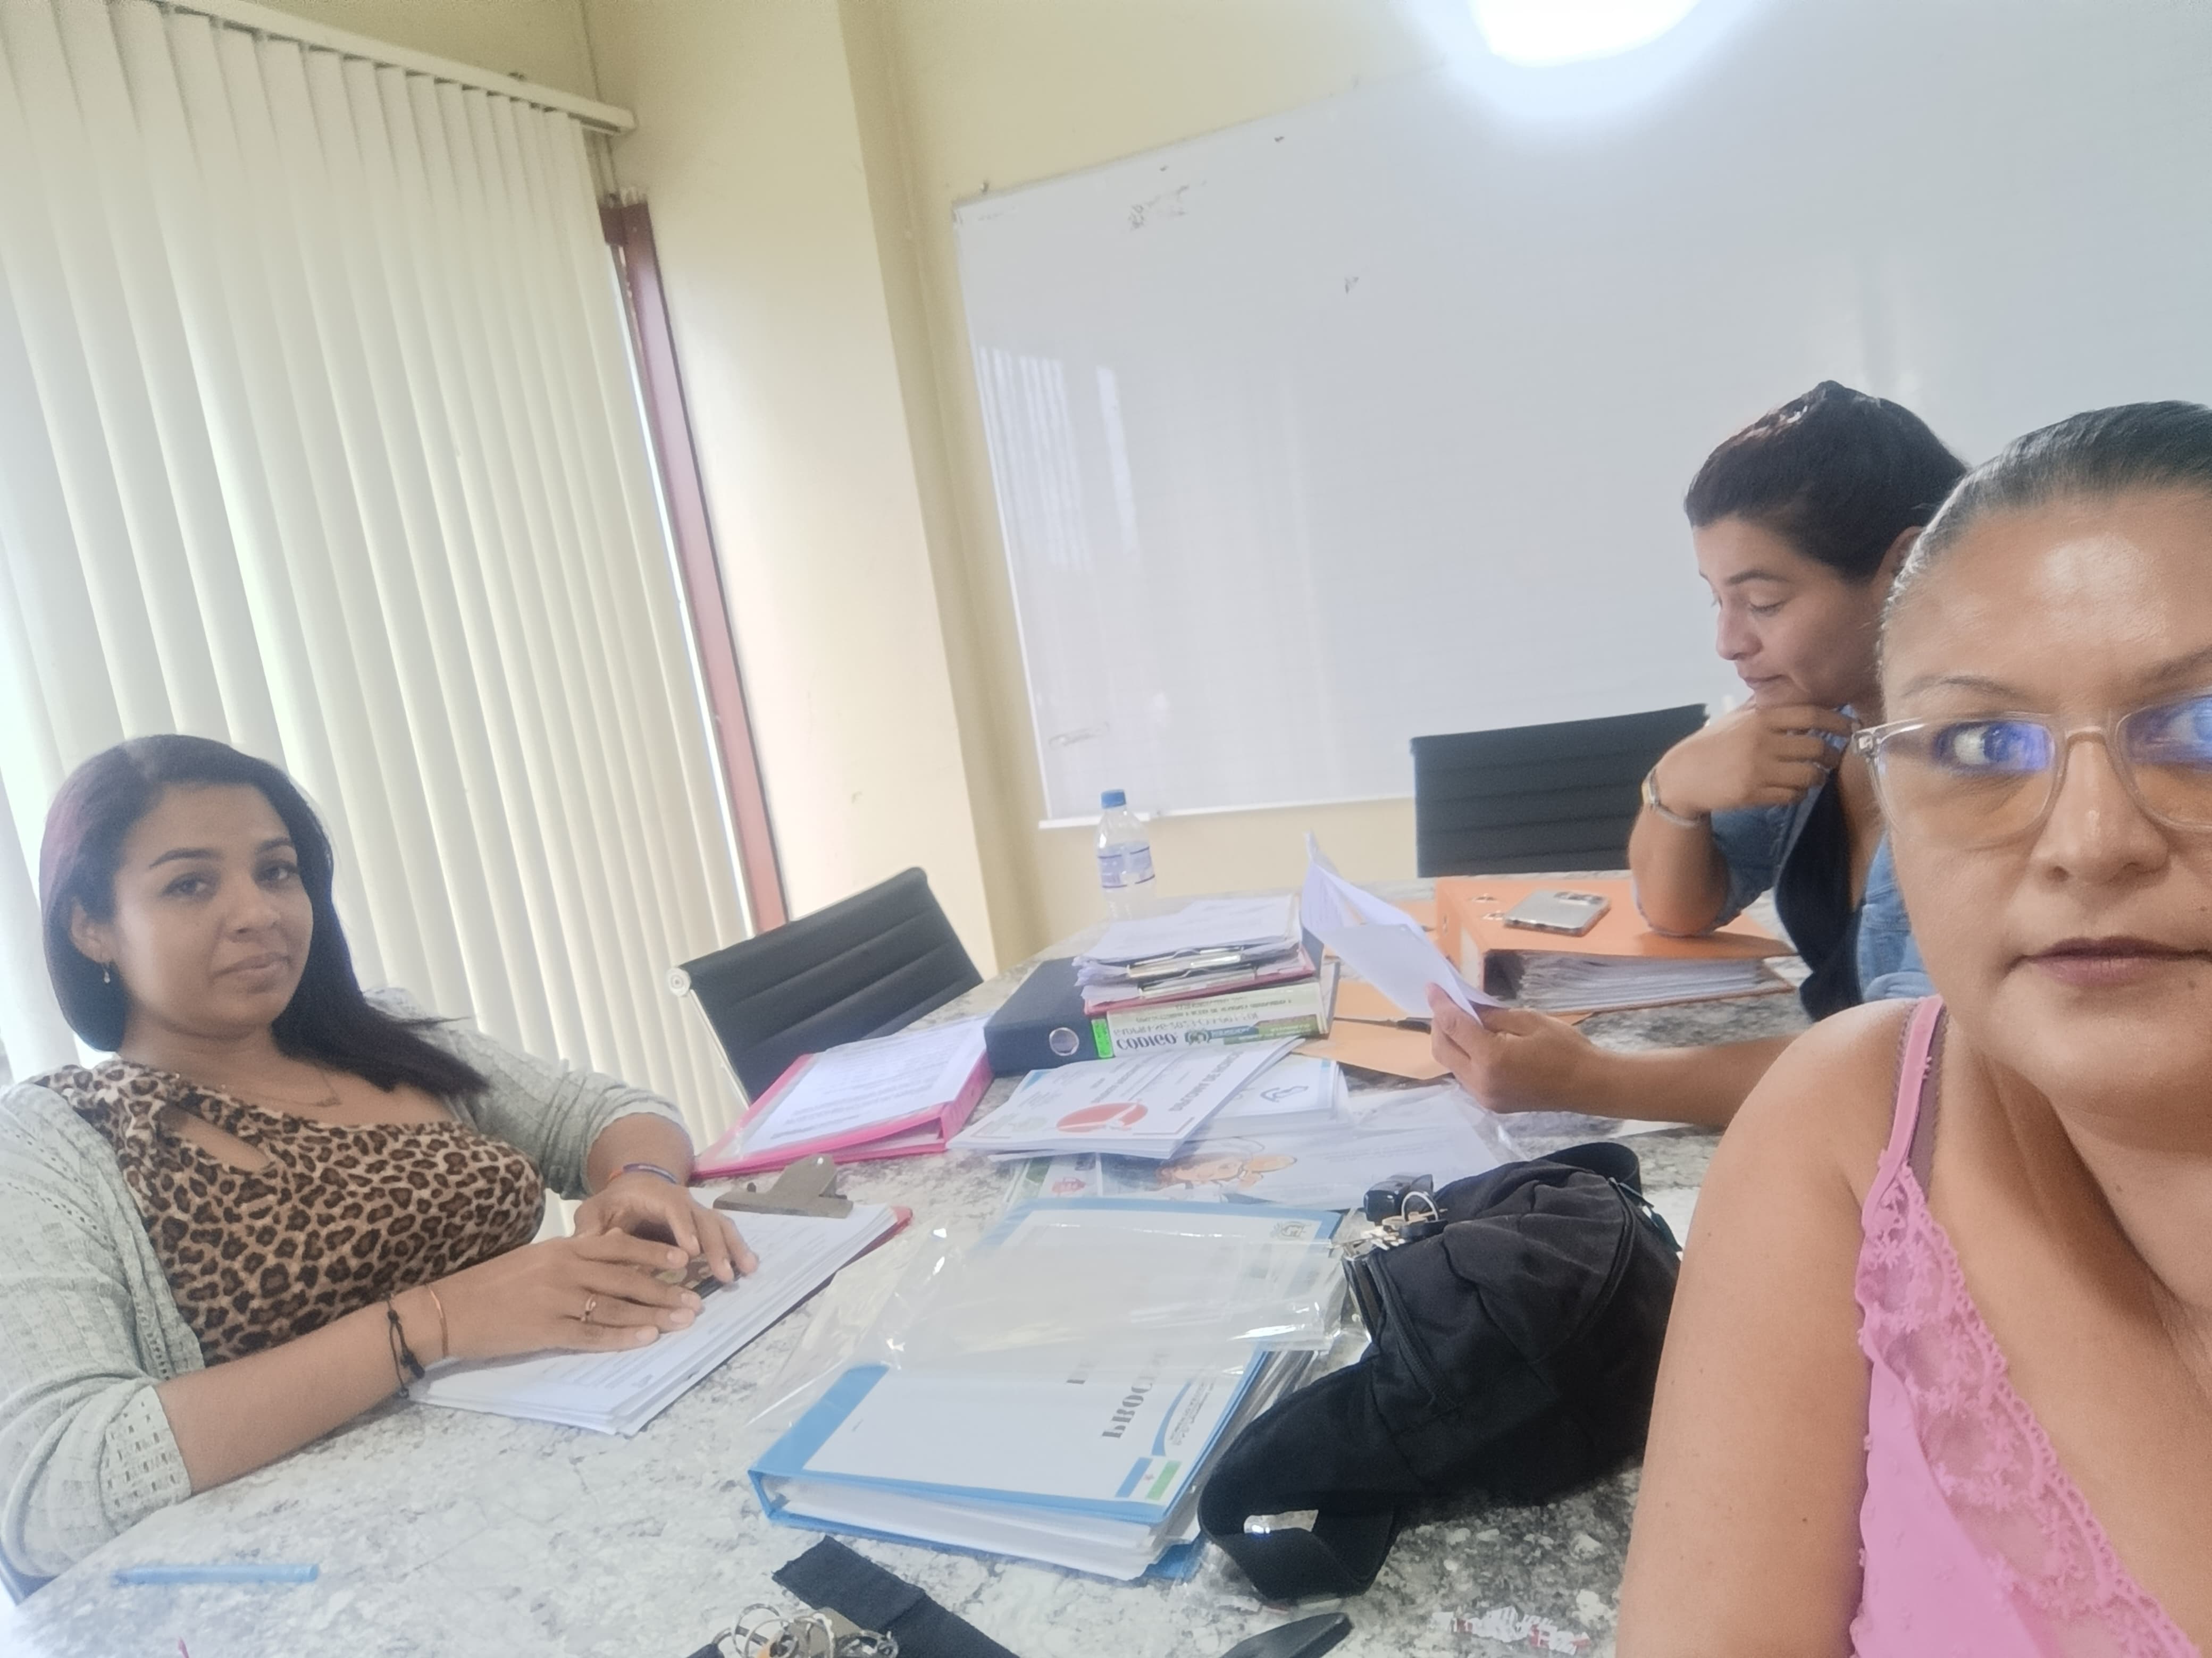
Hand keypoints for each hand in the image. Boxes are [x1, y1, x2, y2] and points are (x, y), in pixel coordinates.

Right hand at [429, 1231, 709, 1359]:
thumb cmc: (491, 1284)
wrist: (448, 1308)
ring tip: (683, 1320)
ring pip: (616, 1306)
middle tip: (696, 1299)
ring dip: (654, 1314)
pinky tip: (646, 1339)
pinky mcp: (545, 1330)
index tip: (684, 1259)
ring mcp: (556, 1300)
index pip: (619, 1246)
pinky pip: (591, 1334)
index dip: (654, 1253)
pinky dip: (621, 1336)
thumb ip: (570, 1259)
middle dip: (665, 1289)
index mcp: (563, 1247)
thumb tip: (606, 1261)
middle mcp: (564, 1269)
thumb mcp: (534, 1259)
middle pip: (626, 1278)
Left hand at [573, 1171, 756, 1281]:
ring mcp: (698, 1213)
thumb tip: (585, 1246)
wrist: (636, 1186)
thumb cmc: (614, 1203)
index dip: (683, 1229)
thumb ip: (591, 1229)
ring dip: (734, 1247)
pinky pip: (725, 1233)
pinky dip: (738, 1248)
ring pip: (721, 1226)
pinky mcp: (705, 1225)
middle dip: (716, 1246)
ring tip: (746, 1270)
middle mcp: (684, 1202)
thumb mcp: (596, 1211)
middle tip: (723, 1274)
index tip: (691, 1252)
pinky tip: (748, 1267)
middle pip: (705, 1220)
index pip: (673, 1210)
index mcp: (656, 1197)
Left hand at [1426, 986, 1610, 1115]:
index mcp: (1490, 1058)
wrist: (1590, 1085)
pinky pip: (1465, 1077)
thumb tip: (1466, 1007)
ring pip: (1451, 1065)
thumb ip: (1492, 1015)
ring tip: (1461, 1022)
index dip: (1440, 1004)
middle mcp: (1480, 1082)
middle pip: (1442, 1050)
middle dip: (1439, 1025)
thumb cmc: (1566, 1048)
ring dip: (1450, 1042)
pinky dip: (1462, 1057)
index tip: (1431, 988)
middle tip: (1447, 1004)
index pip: (1453, 1026)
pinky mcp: (1492, 1103)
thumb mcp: (1528, 1020)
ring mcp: (1485, 1097)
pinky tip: (1475, 1044)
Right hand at [1650, 703, 1852, 818]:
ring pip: (1809, 775)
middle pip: (1817, 748)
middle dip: (1833, 756)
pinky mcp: (1753, 793)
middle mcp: (1761, 742)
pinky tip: (1793, 789)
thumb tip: (1800, 697)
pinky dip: (1799, 794)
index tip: (1850, 728)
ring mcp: (1757, 769)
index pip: (1811, 716)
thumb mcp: (1735, 718)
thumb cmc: (1712, 744)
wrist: (1682, 776)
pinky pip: (1792, 796)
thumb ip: (1764, 708)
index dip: (1838, 722)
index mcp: (1759, 718)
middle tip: (1834, 758)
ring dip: (1817, 777)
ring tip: (1814, 776)